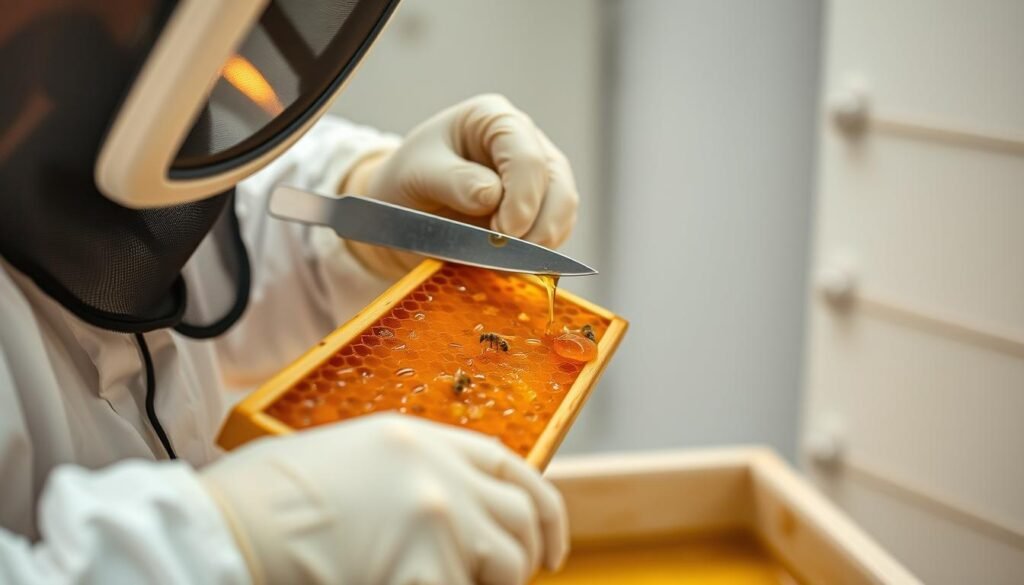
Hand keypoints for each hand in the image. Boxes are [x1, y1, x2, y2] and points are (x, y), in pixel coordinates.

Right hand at [201, 414, 568, 584]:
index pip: (508, 467)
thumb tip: (429, 512)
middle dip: (523, 557)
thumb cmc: (261, 499)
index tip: (548, 543)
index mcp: (416, 439)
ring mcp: (439, 519)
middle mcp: (440, 473)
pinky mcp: (426, 569)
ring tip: (450, 583)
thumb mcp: (342, 458)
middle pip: (522, 516)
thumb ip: (400, 475)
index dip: (540, 507)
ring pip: (506, 565)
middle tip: (506, 581)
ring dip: (489, 584)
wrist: (225, 530)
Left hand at [342, 94, 579, 276]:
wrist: (404, 208)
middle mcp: (524, 142)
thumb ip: (454, 181)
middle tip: (507, 257)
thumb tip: (493, 195)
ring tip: (506, 263)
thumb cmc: (408, 180)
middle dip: (538, 226)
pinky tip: (511, 263)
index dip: (522, 197)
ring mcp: (537, 175)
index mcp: (493, 120)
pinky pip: (556, 230)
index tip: (503, 233)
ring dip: (543, 242)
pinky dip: (541, 253)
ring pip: (563, 208)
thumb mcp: (417, 174)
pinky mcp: (541, 206)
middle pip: (556, 183)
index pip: (526, 155)